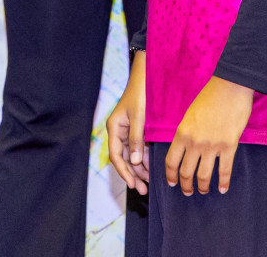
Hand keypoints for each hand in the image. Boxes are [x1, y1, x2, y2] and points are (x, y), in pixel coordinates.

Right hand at [107, 51, 150, 194]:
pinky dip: (145, 158)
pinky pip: (139, 148)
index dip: (123, 172)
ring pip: (132, 155)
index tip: (132, 185)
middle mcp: (119, 131)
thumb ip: (137, 139)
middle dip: (132, 175)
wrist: (148, 76)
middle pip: (123, 159)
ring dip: (139, 169)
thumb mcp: (139, 117)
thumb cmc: (141, 94)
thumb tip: (135, 162)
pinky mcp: (138, 129)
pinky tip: (152, 168)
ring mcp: (128, 130)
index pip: (116, 156)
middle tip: (142, 190)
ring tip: (148, 183)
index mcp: (114, 128)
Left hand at [165, 76, 252, 195]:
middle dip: (185, 185)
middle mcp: (195, 142)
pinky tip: (223, 189)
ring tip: (203, 191)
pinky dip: (224, 183)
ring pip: (204, 175)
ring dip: (202, 187)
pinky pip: (225, 170)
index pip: (171, 161)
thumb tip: (182, 147)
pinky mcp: (229, 146)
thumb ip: (185, 132)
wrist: (230, 87)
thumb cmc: (209, 97)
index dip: (170, 175)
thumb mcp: (189, 114)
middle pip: (186, 172)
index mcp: (182, 133)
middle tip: (187, 191)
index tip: (172, 183)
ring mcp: (212, 146)